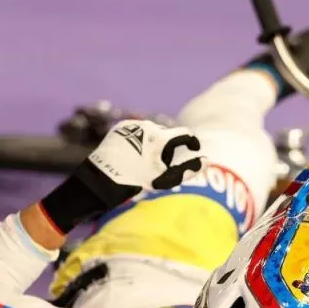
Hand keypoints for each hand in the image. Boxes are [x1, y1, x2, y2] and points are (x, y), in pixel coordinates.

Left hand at [87, 119, 206, 191]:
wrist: (101, 179)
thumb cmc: (135, 181)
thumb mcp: (164, 180)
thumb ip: (188, 170)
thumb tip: (207, 160)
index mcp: (160, 138)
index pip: (185, 134)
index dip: (193, 142)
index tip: (195, 148)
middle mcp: (147, 126)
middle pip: (166, 135)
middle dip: (167, 147)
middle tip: (159, 164)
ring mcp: (132, 125)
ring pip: (151, 132)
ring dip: (152, 143)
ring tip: (143, 160)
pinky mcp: (120, 127)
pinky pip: (136, 131)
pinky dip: (138, 140)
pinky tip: (132, 154)